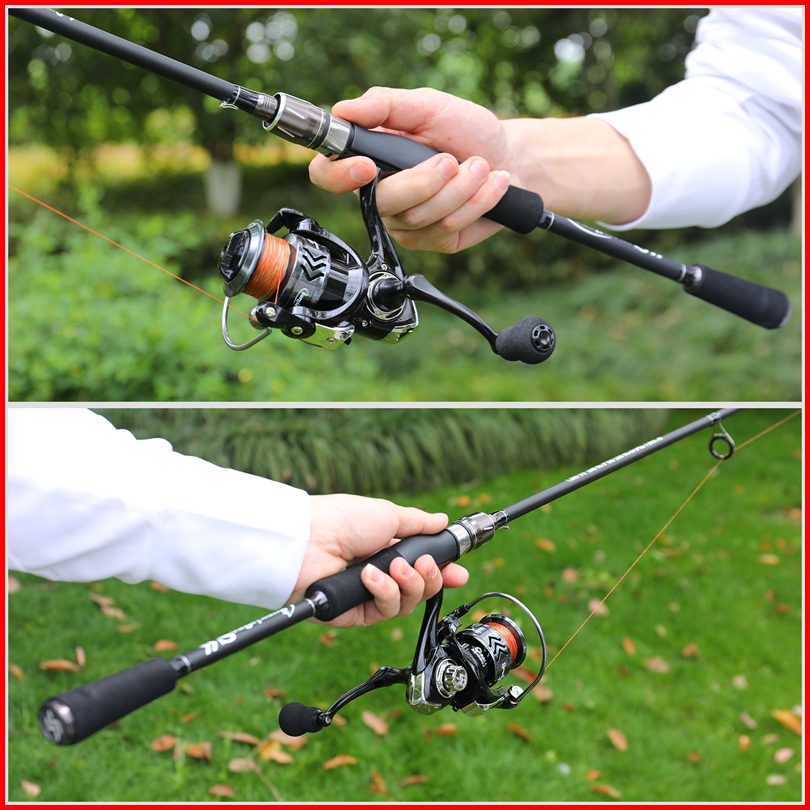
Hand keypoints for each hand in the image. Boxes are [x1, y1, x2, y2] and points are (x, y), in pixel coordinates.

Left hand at [290, 493, 468, 626]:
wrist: (309, 540)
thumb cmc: (343, 520)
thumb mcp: (388, 515)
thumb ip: (418, 523)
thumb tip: (442, 520)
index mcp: (388, 548)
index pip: (423, 566)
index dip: (444, 572)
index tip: (459, 573)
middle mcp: (380, 572)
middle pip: (421, 588)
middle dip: (431, 577)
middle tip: (425, 564)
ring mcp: (368, 594)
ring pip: (408, 602)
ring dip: (408, 583)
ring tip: (393, 567)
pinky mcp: (356, 612)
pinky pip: (385, 611)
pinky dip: (384, 592)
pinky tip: (370, 577)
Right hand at [309, 87, 650, 249]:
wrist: (509, 158)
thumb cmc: (465, 130)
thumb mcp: (427, 106)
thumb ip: (385, 105)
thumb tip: (343, 110)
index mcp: (370, 159)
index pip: (329, 175)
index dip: (339, 176)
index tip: (367, 166)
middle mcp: (382, 196)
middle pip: (383, 203)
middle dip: (423, 182)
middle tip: (450, 160)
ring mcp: (407, 224)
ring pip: (420, 217)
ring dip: (459, 188)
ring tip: (479, 166)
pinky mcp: (435, 241)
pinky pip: (446, 229)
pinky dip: (475, 202)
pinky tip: (489, 186)